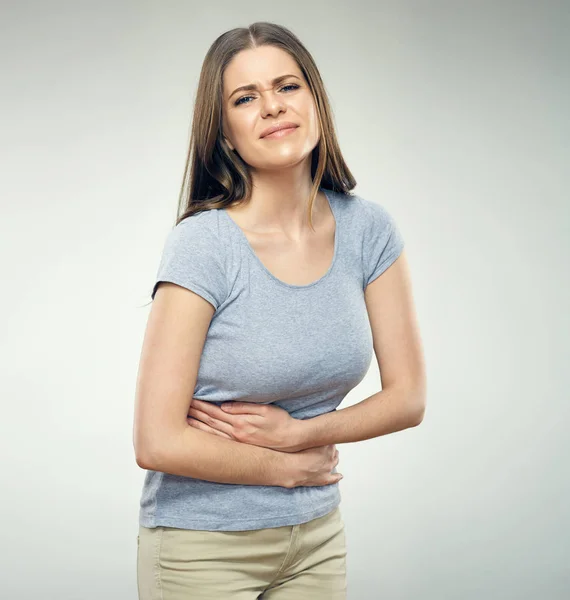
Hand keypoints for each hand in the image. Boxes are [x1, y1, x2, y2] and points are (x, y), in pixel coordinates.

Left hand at [186, 399, 303, 451]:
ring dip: (196, 426)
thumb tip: (225, 406)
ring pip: (211, 433)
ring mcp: (236, 442)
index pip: (215, 412)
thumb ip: (244, 408)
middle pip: (209, 422)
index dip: (201, 405)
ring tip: (183, 420)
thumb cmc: (280, 422)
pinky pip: (217, 441)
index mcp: (240, 422)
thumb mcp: (265, 410)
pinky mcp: (239, 446)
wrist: (291, 441)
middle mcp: (235, 434)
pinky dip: (205, 437)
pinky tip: (197, 435)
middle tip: (179, 407)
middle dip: (194, 414)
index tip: (188, 399)